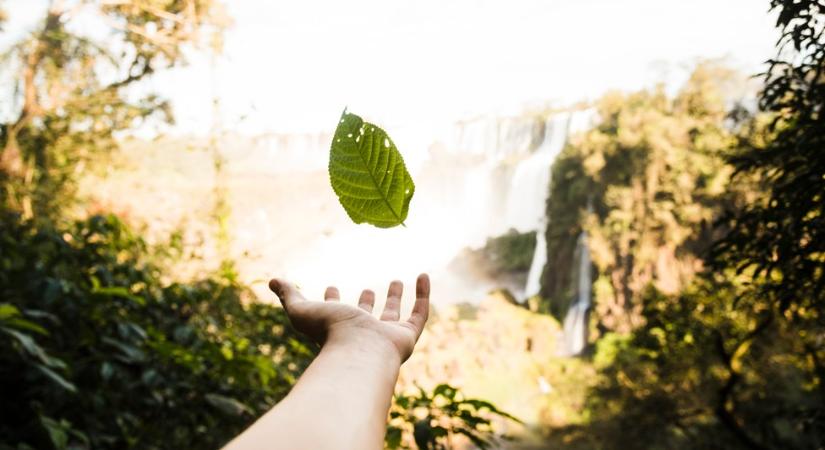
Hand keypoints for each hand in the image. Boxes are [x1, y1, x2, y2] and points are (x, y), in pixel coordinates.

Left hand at [268, 274, 429, 362]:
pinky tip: (423, 276)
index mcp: (336, 330)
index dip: (331, 300)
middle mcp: (362, 335)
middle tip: (369, 289)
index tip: (330, 285)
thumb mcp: (302, 310)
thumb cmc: (328, 333)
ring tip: (396, 280)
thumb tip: (272, 280)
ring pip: (392, 316)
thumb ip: (289, 295)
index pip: (333, 315)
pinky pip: (419, 314)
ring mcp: (385, 337)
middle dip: (367, 303)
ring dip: (394, 299)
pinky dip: (423, 295)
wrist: (358, 352)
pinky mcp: (407, 337)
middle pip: (365, 318)